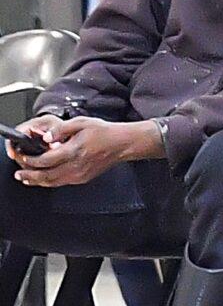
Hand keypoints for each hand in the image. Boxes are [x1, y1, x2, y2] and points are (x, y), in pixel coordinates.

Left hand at [10, 117, 163, 186]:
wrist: (120, 144)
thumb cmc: (103, 132)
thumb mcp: (80, 123)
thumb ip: (60, 130)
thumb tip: (46, 138)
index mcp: (74, 151)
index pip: (46, 160)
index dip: (31, 160)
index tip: (24, 156)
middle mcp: (76, 166)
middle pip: (46, 176)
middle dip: (30, 175)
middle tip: (19, 173)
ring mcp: (80, 175)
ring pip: (53, 183)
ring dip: (37, 181)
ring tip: (26, 179)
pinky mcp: (83, 178)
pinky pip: (62, 183)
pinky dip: (49, 182)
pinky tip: (43, 179)